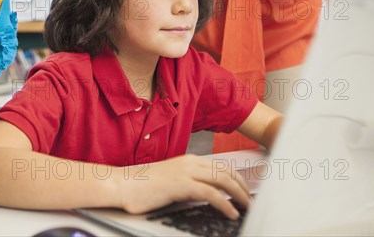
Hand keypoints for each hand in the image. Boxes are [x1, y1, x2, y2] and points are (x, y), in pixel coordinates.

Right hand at [118, 154, 250, 218]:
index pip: (221, 167)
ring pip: (223, 180)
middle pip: (227, 172)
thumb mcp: (171, 182)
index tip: (245, 191)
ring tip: (247, 207)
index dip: (237, 178)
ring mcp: (186, 172)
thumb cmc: (143, 186)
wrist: (123, 185)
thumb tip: (203, 195)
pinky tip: (231, 213)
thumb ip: (188, 184)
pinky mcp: (182, 185)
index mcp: (188, 160)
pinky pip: (211, 194)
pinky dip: (225, 204)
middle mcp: (190, 162)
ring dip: (239, 195)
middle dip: (243, 187)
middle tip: (251, 201)